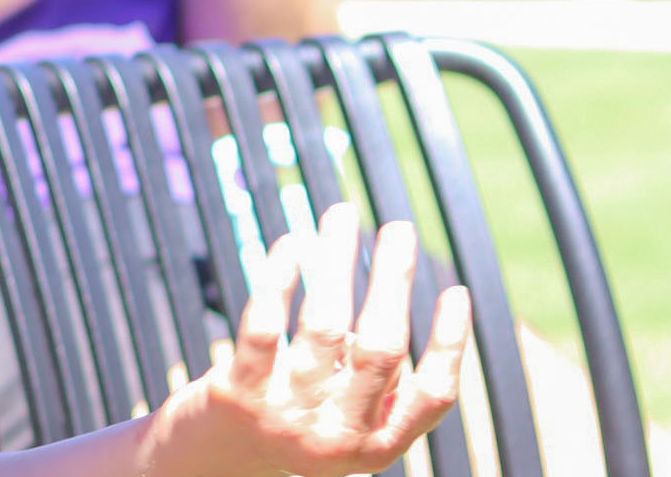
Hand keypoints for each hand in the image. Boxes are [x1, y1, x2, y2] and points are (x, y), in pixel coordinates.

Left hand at [152, 202, 471, 476]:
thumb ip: (375, 374)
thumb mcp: (346, 412)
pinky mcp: (238, 395)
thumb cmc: (294, 415)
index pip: (434, 397)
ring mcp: (286, 419)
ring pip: (323, 327)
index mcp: (378, 446)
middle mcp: (337, 440)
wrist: (213, 455)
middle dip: (393, 281)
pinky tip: (293, 243)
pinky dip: (280, 279)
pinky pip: (264, 326)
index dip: (451, 344)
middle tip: (399, 229)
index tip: (457, 290)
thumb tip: (396, 285)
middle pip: (380, 349)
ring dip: (336, 262)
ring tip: (343, 217)